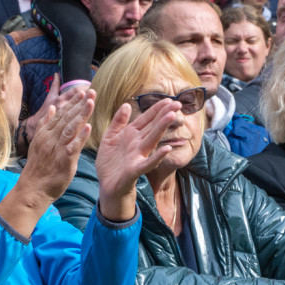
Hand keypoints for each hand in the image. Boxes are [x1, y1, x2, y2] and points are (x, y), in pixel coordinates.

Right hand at [0, 89, 94, 238]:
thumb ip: (47, 125)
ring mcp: (56, 148)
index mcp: (45, 133)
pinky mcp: (63, 160)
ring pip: (70, 128)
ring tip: (91, 102)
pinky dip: (81, 136)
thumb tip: (53, 107)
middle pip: (67, 117)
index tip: (83, 91)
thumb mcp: (39, 143)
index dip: (72, 102)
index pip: (61, 114)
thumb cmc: (39, 168)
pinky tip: (88, 127)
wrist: (32, 189)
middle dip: (79, 104)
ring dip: (81, 114)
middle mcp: (50, 138)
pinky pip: (73, 146)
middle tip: (91, 91)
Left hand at [95, 98, 182, 220]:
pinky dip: (157, 156)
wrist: (106, 185)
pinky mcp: (135, 169)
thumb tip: (127, 105)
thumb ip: (118, 122)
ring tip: (172, 116)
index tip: (169, 99)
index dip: (156, 109)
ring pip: (152, 139)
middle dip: (164, 114)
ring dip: (162, 128)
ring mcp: (138, 156)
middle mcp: (137, 144)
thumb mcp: (109, 138)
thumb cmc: (110, 163)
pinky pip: (147, 163)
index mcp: (131, 135)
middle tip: (178, 103)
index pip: (146, 119)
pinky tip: (166, 149)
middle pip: (153, 126)